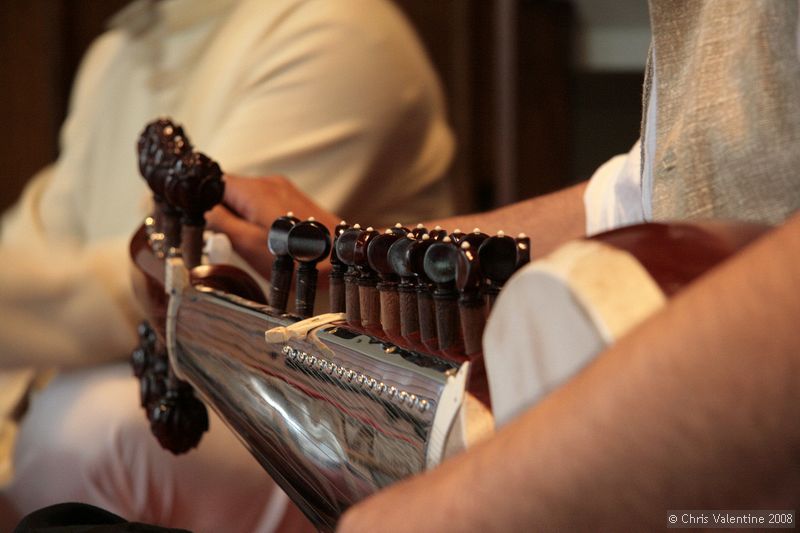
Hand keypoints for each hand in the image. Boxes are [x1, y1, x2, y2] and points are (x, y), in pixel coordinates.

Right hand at [206, 174, 339, 277]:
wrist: (336, 257)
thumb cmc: (292, 256)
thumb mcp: (246, 243)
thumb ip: (218, 221)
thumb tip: (197, 207)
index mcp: (252, 189)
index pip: (212, 181)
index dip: (199, 199)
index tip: (197, 220)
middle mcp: (267, 181)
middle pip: (228, 189)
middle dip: (219, 211)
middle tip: (221, 238)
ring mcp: (282, 188)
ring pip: (245, 197)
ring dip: (238, 216)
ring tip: (245, 241)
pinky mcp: (291, 198)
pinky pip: (262, 202)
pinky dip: (254, 216)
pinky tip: (263, 237)